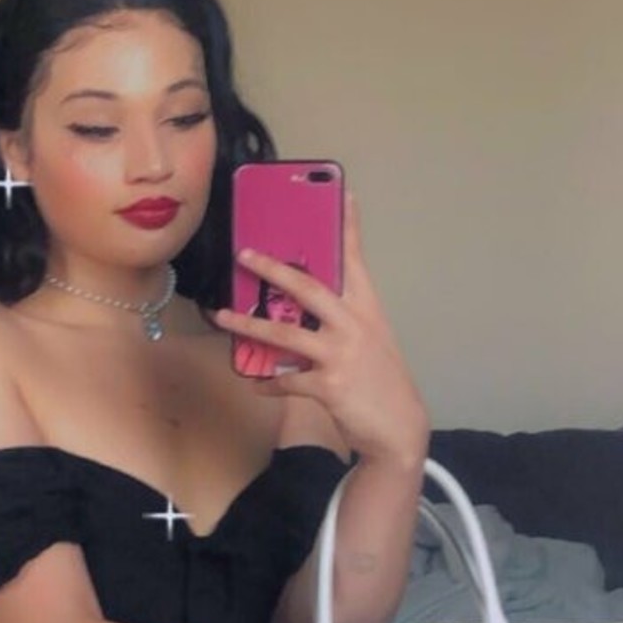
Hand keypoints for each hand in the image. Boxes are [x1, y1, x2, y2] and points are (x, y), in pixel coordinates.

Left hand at [212, 193, 429, 465]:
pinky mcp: (329, 386)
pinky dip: (267, 382)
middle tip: (245, 255)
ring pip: (286, 333)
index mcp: (367, 310)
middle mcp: (354, 326)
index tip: (343, 194)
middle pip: (309, 288)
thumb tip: (304, 308)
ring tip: (223, 317)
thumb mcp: (370, 342)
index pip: (356, 261)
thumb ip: (343, 321)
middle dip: (274, 270)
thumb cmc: (380, 383)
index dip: (349, 227)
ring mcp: (342, 355)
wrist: (399, 429)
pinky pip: (287, 380)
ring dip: (249, 325)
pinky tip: (254, 382)